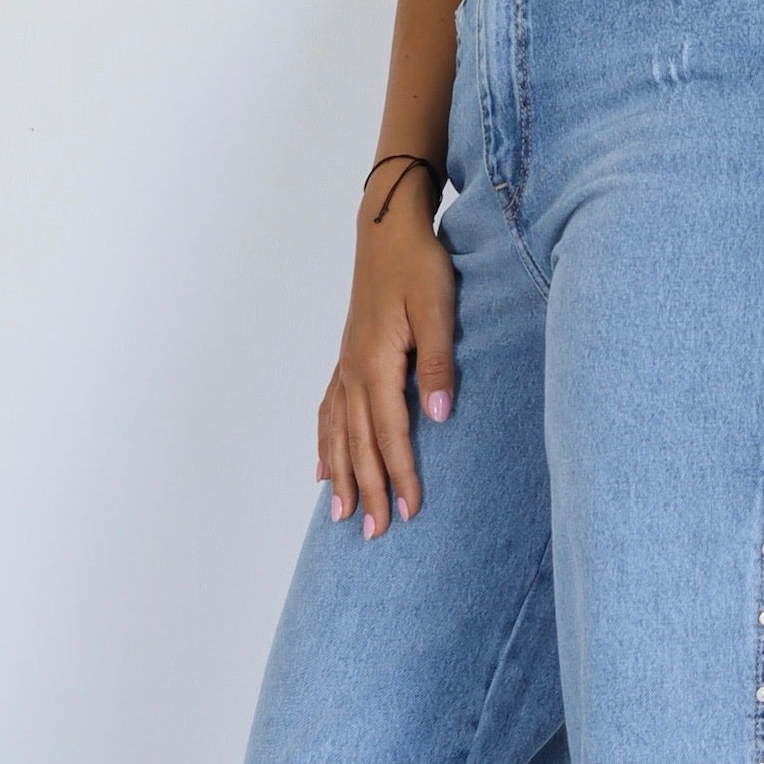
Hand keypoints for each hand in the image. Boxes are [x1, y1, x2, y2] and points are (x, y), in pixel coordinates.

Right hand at [318, 172, 454, 537]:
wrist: (388, 228)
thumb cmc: (419, 266)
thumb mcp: (439, 311)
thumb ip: (438, 365)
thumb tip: (440, 416)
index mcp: (376, 364)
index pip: (390, 434)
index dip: (400, 476)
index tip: (411, 512)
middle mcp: (353, 371)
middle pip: (360, 444)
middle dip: (368, 492)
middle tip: (376, 535)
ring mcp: (345, 366)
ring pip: (338, 434)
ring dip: (341, 477)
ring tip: (340, 516)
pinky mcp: (347, 359)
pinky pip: (329, 412)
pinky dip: (325, 444)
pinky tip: (322, 469)